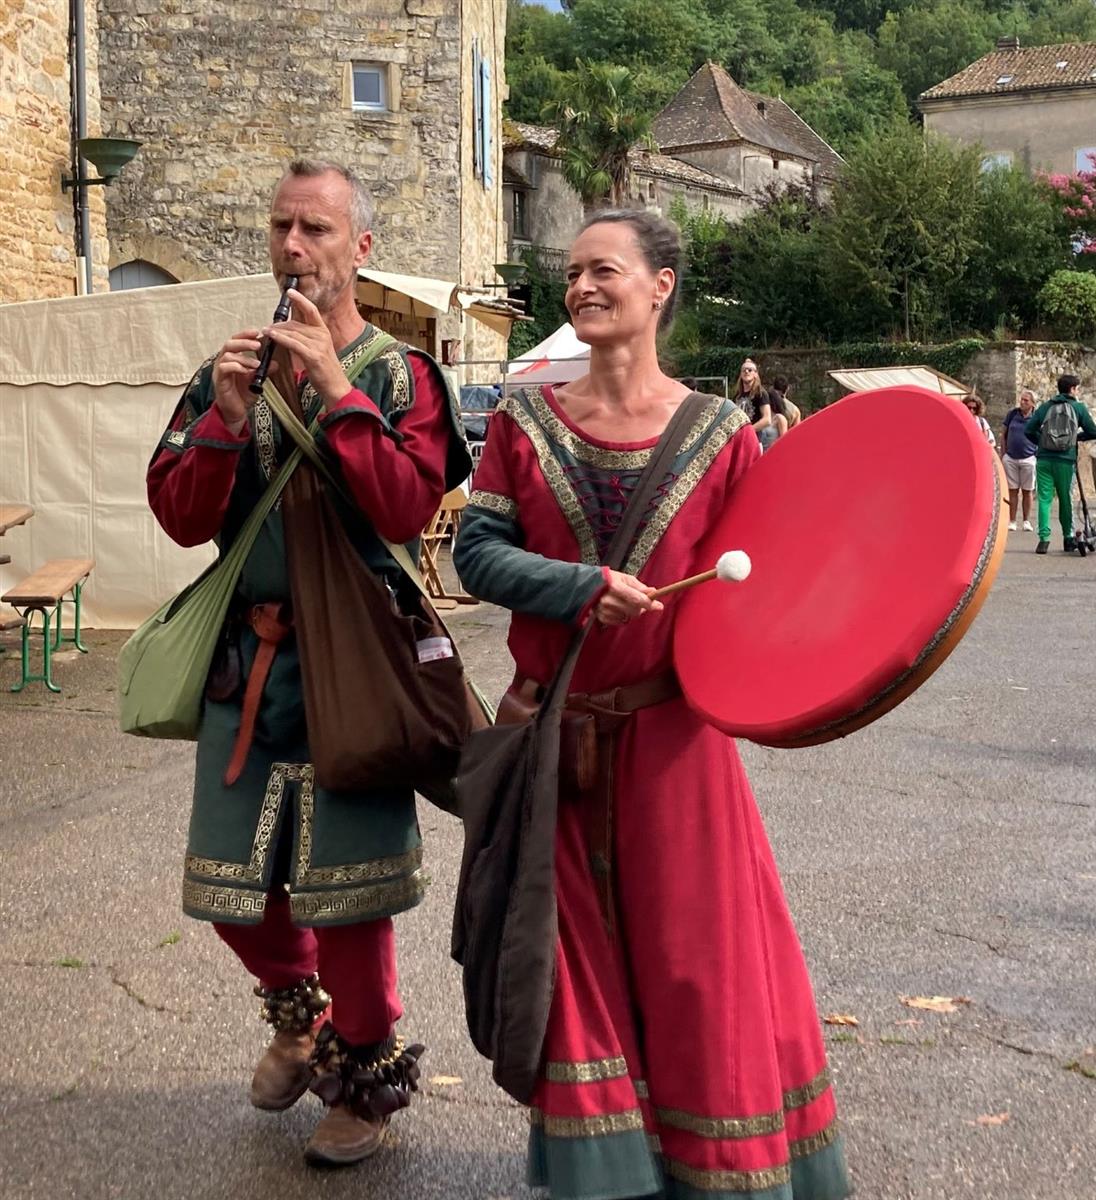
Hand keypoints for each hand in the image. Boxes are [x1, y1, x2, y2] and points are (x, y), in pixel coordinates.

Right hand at [212, 330, 262, 432]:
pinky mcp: (219, 380)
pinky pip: (224, 368)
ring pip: (227, 355)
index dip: (245, 335)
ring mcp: (220, 371)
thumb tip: (276, 363)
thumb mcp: (257, 380)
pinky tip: (247, 371)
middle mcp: (223, 362)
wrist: (236, 412)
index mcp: (232, 358)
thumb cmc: (243, 394)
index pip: (236, 340)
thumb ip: (264, 371)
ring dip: (244, 357)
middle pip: (229, 343)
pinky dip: (236, 367)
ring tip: (257, 364)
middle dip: (244, 342)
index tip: (257, 332)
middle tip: (258, 345)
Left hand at [262, 288, 347, 406]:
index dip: (300, 299)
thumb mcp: (318, 350)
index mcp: (324, 332)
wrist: (336, 387)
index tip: (289, 291)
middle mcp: (322, 335)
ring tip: (265, 331)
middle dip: (279, 324)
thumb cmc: (325, 371)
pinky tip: (271, 336)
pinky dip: (280, 338)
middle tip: (267, 327)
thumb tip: (290, 331)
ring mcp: (318, 345)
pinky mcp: (313, 356)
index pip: (311, 310)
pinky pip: (293, 343)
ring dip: (276, 331)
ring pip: (293, 332)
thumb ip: (306, 338)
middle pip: (296, 323)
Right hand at [594, 570, 663, 625]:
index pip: (635, 598)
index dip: (649, 603)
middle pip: (634, 610)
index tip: (658, 606)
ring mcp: (604, 610)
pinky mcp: (601, 618)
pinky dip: (623, 616)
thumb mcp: (624, 578)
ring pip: (628, 617)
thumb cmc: (608, 580)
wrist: (587, 586)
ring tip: (625, 602)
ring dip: (631, 611)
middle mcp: (608, 600)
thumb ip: (639, 586)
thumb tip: (653, 592)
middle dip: (641, 607)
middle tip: (640, 601)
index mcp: (614, 586)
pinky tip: (618, 608)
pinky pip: (620, 621)